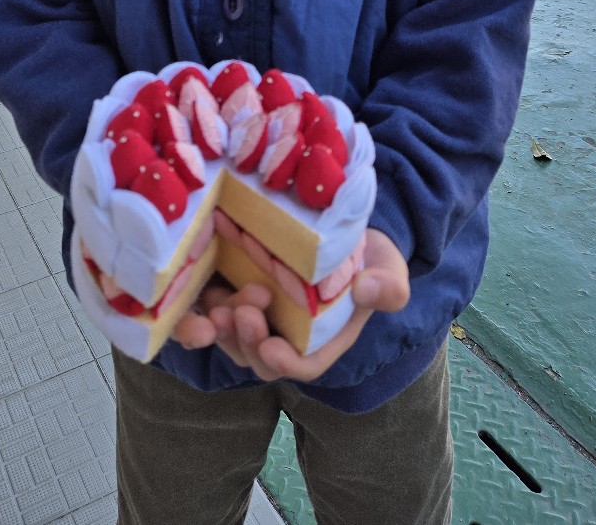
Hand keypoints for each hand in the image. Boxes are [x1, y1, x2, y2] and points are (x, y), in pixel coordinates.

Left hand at [172, 229, 409, 382]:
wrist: (342, 231)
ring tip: (218, 305)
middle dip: (248, 342)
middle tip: (242, 314)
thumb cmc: (368, 257)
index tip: (272, 348)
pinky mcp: (241, 291)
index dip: (286, 362)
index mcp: (324, 341)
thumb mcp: (387, 268)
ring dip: (224, 329)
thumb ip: (388, 286)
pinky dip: (209, 305)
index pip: (304, 365)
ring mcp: (263, 316)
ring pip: (234, 338)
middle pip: (261, 357)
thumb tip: (368, 290)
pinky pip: (219, 309)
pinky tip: (206, 285)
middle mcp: (289, 336)